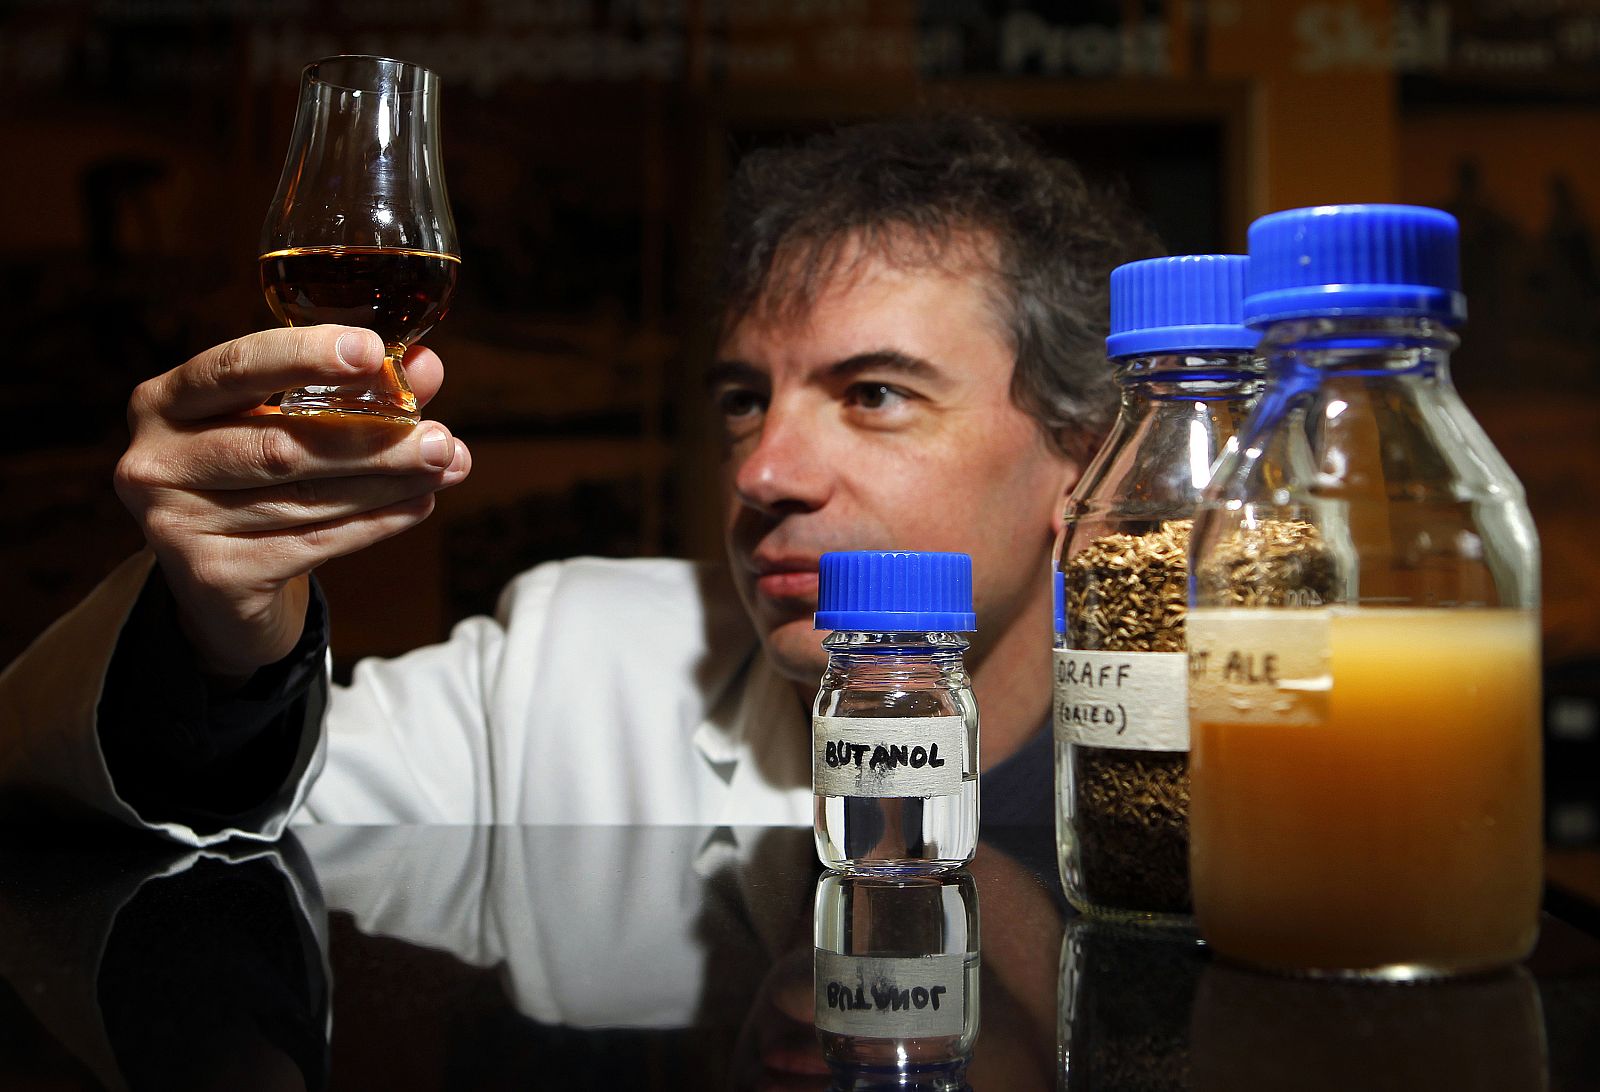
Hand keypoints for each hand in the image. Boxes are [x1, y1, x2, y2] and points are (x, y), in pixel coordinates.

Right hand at [114, 326, 470, 684]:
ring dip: (388, 482)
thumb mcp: (289, 425)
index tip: (373, 350)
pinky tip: (419, 504)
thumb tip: (425, 366)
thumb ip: (353, 391)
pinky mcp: (213, 575)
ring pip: (305, 496)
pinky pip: (314, 544)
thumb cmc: (254, 482)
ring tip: (446, 467)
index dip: (305, 356)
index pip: (236, 366)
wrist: (220, 585)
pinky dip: (375, 522)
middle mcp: (156, 459)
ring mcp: (175, 523)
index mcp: (165, 401)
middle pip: (281, 444)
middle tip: (440, 437)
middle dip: (373, 437)